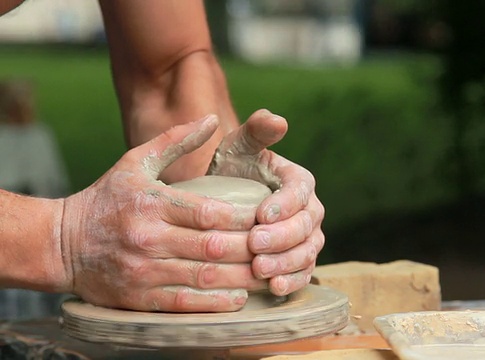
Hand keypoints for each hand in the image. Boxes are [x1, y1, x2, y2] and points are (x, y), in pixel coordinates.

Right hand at [60, 115, 266, 311]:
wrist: (59, 244)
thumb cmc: (106, 199)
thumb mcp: (135, 162)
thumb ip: (175, 140)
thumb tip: (211, 118)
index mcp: (153, 203)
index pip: (210, 212)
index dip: (246, 218)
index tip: (269, 218)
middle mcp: (149, 237)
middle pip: (214, 246)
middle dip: (251, 248)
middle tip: (276, 247)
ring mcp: (143, 271)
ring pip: (205, 277)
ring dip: (242, 277)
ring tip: (267, 272)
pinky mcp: (139, 298)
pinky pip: (185, 304)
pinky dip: (216, 303)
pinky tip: (239, 297)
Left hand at [208, 109, 324, 295]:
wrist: (224, 203)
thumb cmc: (232, 171)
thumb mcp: (239, 146)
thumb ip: (256, 131)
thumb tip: (276, 120)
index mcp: (299, 181)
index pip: (300, 192)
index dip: (285, 204)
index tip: (261, 214)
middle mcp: (310, 210)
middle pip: (306, 226)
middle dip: (282, 237)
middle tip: (254, 244)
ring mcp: (307, 239)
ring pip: (307, 253)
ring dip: (285, 263)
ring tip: (259, 268)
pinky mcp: (300, 262)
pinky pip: (303, 274)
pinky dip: (290, 282)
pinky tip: (272, 288)